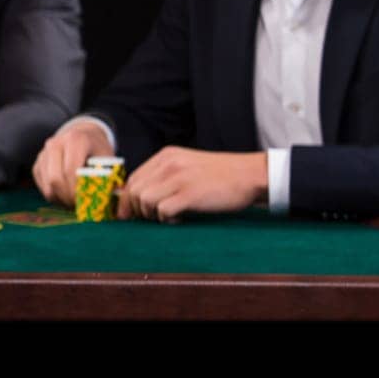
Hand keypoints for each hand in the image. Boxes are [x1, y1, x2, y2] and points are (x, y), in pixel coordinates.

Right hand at [32, 120, 114, 206]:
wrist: (82, 136)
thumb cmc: (97, 151)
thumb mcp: (107, 159)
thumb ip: (107, 176)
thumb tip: (113, 197)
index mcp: (75, 139)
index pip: (71, 170)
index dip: (77, 190)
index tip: (86, 201)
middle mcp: (55, 143)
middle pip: (55, 178)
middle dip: (67, 197)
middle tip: (78, 206)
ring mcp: (43, 153)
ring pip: (47, 185)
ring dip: (60, 198)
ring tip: (73, 203)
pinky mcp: (37, 164)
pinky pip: (42, 186)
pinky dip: (53, 195)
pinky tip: (66, 196)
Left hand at [117, 147, 266, 222]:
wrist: (251, 174)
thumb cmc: (221, 175)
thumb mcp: (188, 165)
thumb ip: (166, 175)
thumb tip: (141, 196)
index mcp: (166, 156)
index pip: (133, 178)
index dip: (127, 199)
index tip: (128, 214)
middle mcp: (169, 164)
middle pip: (133, 190)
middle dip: (135, 210)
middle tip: (147, 221)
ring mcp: (179, 178)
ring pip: (143, 200)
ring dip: (151, 215)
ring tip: (166, 219)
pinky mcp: (190, 194)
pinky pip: (162, 210)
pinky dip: (166, 220)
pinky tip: (179, 220)